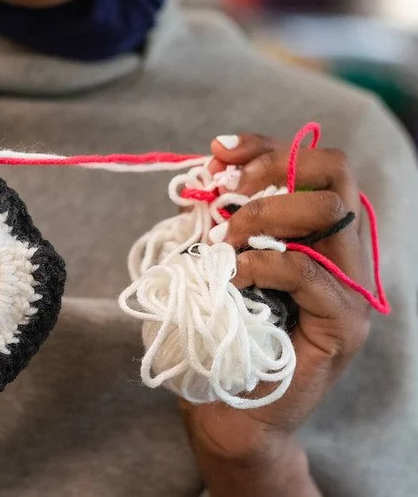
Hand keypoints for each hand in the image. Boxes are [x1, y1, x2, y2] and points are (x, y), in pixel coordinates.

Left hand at [181, 135, 373, 495]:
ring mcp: (350, 286)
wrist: (227, 406)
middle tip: (225, 200)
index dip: (265, 147)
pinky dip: (265, 262)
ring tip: (222, 243)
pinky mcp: (344, 323)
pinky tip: (233, 274)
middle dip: (269, 172)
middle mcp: (342, 249)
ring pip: (330, 212)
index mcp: (314, 229)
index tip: (218, 150)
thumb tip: (203, 175)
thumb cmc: (217, 331)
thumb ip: (218, 220)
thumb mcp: (212, 261)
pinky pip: (311, 271)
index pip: (311, 163)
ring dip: (263, 216)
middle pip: (335, 173)